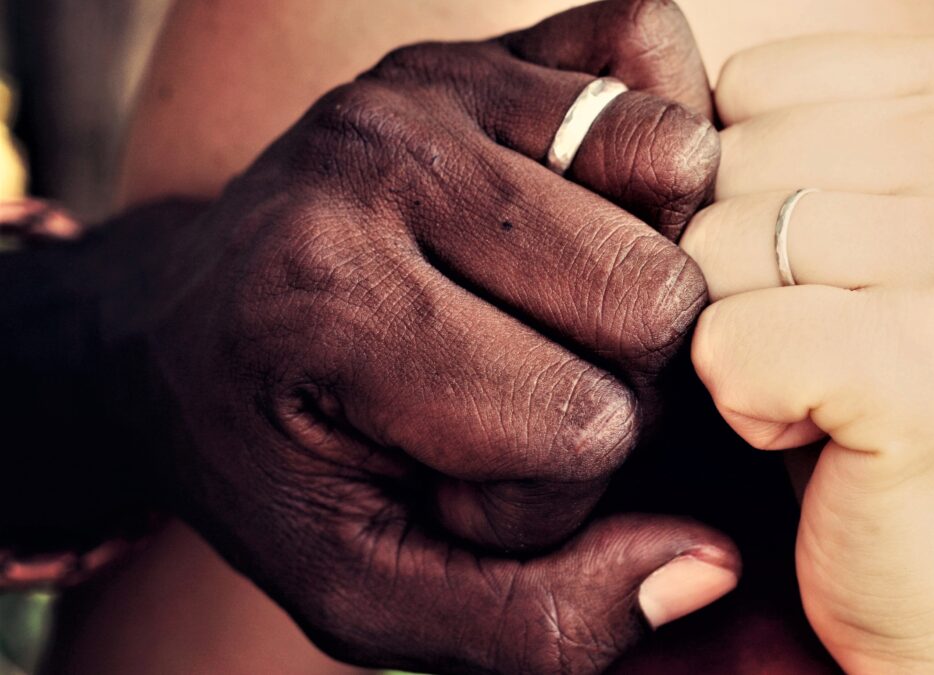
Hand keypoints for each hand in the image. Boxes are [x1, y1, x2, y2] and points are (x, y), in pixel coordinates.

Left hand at [125, 2, 737, 671]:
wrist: (179, 332)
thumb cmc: (280, 463)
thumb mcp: (369, 592)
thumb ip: (537, 622)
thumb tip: (710, 562)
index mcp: (332, 308)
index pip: (583, 426)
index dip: (550, 493)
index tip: (462, 480)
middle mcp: (379, 162)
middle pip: (657, 296)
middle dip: (614, 382)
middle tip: (517, 394)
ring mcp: (432, 82)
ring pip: (678, 172)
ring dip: (641, 265)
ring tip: (548, 309)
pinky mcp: (475, 42)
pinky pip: (650, 49)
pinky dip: (649, 145)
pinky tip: (581, 215)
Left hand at [682, 33, 933, 671]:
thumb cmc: (891, 387)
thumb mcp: (864, 221)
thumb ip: (787, 133)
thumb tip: (646, 93)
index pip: (749, 84)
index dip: (749, 197)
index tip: (841, 275)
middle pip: (725, 158)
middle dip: (738, 271)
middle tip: (837, 342)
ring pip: (712, 247)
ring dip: (738, 336)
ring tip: (837, 383)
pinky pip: (723, 340)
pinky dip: (744, 404)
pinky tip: (829, 432)